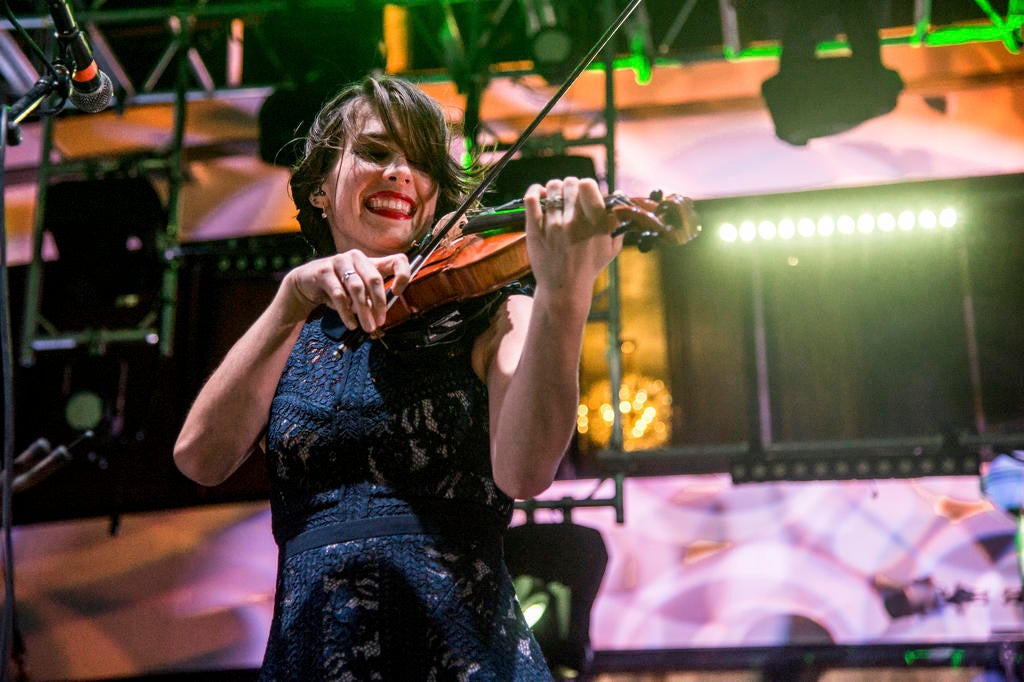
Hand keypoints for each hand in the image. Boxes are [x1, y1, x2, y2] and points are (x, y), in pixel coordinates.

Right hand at [285, 249, 410, 331]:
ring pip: (357, 288)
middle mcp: (356, 257)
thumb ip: (371, 299)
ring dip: (363, 311)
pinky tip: (351, 324)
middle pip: (374, 278)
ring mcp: (339, 261)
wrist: (306, 283)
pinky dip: (346, 313)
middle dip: (379, 303)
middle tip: (380, 322)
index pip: (397, 260)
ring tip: (366, 327)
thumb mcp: (358, 292)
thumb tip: (381, 315)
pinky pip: (339, 295)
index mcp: (370, 261)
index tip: (397, 293)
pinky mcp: (324, 271)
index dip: (402, 275)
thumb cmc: (337, 287)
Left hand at [523, 177, 621, 296]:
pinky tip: (538, 194)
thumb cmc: (589, 266)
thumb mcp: (612, 247)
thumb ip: (617, 222)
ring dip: (554, 187)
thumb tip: (620, 196)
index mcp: (596, 224)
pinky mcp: (535, 231)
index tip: (584, 190)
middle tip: (570, 194)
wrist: (565, 288)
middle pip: (570, 184)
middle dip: (570, 185)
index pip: (588, 186)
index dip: (585, 184)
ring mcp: (553, 226)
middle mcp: (575, 223)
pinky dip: (534, 191)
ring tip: (555, 195)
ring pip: (551, 189)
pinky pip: (531, 200)